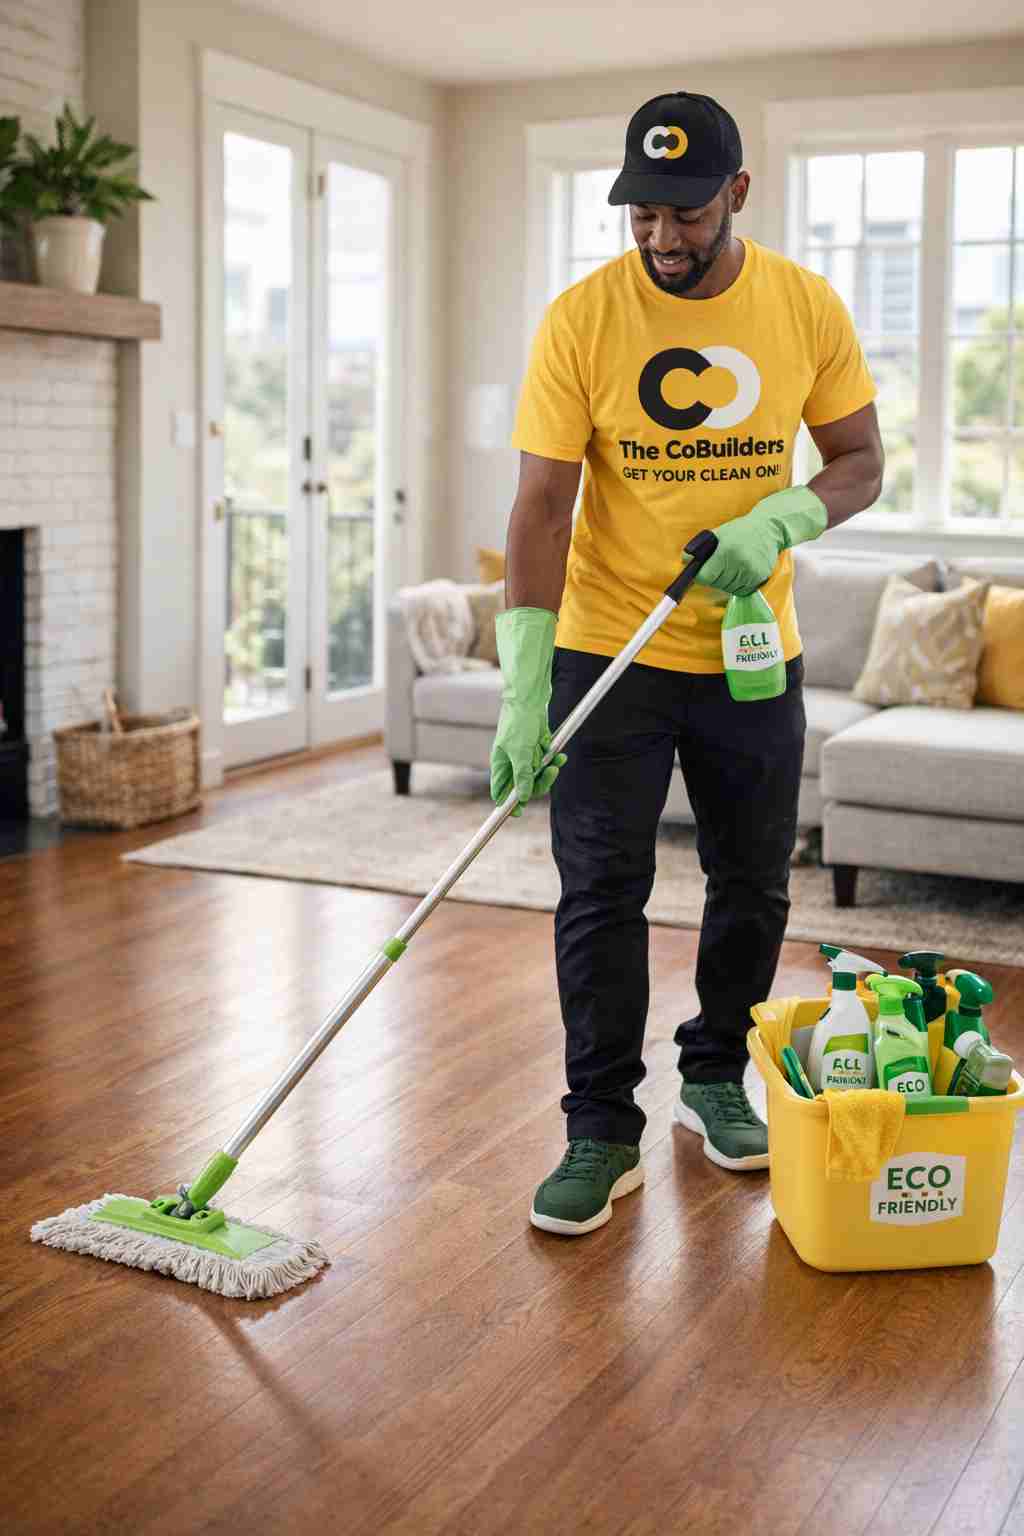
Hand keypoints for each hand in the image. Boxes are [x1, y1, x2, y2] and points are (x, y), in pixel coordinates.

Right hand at [490, 608, 566, 815]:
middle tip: (551, 774)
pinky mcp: (537, 743)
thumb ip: (522, 776)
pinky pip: (546, 758)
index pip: (500, 790)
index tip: (517, 815)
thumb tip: (522, 798)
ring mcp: (525, 752)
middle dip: (539, 782)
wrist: (530, 695)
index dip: (509, 803)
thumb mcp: (521, 752)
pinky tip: (558, 751)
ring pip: (538, 772)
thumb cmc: (520, 722)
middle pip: (523, 784)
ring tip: (557, 760)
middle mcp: (511, 759)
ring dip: (549, 768)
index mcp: (500, 763)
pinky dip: (553, 756)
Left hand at [696, 486, 827, 596]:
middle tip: (721, 564)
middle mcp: (739, 564)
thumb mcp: (717, 534)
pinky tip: (742, 571)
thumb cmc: (739, 531)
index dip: (702, 574)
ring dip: (726, 582)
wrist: (769, 528)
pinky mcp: (760, 578)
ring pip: (728, 589)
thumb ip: (698, 549)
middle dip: (714, 577)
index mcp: (726, 552)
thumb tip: (684, 562)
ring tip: (732, 565)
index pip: (705, 577)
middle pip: (716, 584)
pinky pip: (742, 591)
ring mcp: (751, 573)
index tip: (704, 569)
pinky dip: (738, 585)